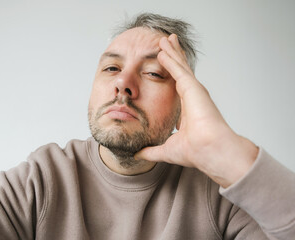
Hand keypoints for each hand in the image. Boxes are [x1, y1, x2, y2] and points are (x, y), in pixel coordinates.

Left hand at [134, 34, 258, 187]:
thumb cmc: (195, 151)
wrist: (209, 151)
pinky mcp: (192, 87)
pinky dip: (170, 59)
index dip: (171, 75)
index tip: (165, 68)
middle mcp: (192, 96)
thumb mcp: (166, 149)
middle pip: (179, 72)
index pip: (177, 86)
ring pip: (180, 66)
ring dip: (171, 52)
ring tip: (164, 39)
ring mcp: (193, 90)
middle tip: (165, 43)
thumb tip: (137, 155)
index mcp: (188, 108)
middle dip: (172, 57)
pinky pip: (178, 69)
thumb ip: (151, 151)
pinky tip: (162, 50)